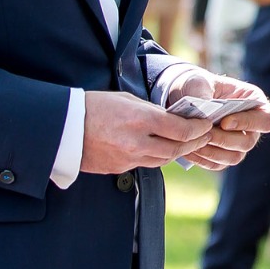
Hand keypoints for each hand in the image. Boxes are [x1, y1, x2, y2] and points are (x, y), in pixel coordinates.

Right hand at [81, 90, 215, 174]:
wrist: (63, 128)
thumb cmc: (94, 106)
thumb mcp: (126, 100)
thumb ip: (151, 111)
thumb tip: (173, 119)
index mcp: (141, 120)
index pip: (181, 130)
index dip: (198, 128)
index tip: (206, 124)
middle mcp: (137, 142)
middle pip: (177, 148)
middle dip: (195, 142)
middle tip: (205, 136)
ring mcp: (129, 158)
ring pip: (164, 160)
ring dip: (179, 152)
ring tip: (189, 143)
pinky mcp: (120, 168)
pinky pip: (146, 164)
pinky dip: (158, 157)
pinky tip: (163, 149)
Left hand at [159, 69, 269, 171]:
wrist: (182, 97)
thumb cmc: (196, 85)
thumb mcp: (197, 82)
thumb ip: (201, 93)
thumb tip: (203, 111)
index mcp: (255, 102)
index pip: (265, 120)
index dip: (247, 123)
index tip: (224, 122)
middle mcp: (251, 126)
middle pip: (248, 142)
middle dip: (224, 140)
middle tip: (204, 134)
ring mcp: (238, 142)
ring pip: (234, 157)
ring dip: (214, 152)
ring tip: (195, 142)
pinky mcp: (223, 155)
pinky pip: (218, 164)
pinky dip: (204, 159)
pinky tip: (189, 150)